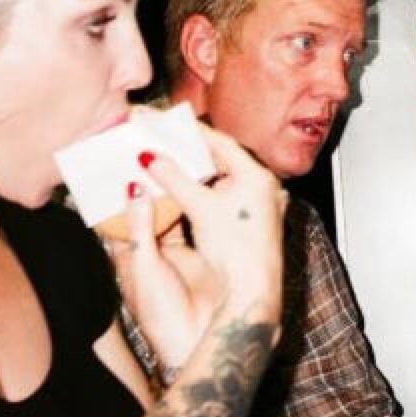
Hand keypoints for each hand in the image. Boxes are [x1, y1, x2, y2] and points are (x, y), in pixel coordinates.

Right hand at [117, 123, 286, 367]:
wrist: (252, 294)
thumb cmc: (234, 250)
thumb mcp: (200, 209)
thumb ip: (174, 180)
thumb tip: (150, 158)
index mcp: (257, 176)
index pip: (220, 142)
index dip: (189, 132)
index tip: (164, 122)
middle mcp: (265, 187)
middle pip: (223, 159)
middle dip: (192, 150)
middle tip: (164, 139)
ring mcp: (262, 205)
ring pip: (224, 178)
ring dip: (198, 171)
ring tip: (170, 160)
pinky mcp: (255, 222)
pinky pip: (227, 195)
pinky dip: (206, 189)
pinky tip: (186, 189)